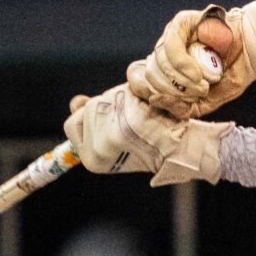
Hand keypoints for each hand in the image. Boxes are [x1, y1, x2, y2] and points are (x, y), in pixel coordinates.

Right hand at [65, 85, 226, 183]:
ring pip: (106, 100)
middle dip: (109, 106)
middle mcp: (97, 152)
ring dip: (123, 101)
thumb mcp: (114, 132)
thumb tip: (76, 102)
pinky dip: (136, 96)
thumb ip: (90, 118)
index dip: (88, 115)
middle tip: (132, 119)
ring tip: (142, 117)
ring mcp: (112, 138)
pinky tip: (150, 110)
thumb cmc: (150, 142)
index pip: (72, 123)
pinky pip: (124, 95)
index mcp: (91, 160)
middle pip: (89, 109)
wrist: (183, 149)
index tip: (111, 118)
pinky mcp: (130, 125)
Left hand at [126, 2, 255, 118]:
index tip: (164, 99)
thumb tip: (154, 99)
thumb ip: (183, 107)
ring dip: (182, 82)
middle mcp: (164, 51)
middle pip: (148, 75)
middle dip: (172, 92)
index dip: (145, 91)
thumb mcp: (206, 101)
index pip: (138, 80)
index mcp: (165, 69)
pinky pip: (170, 47)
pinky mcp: (180, 23)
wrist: (253, 51)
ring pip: (158, 63)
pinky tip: (199, 74)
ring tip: (203, 85)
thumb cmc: (232, 74)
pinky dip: (183, 66)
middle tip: (198, 93)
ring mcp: (171, 35)